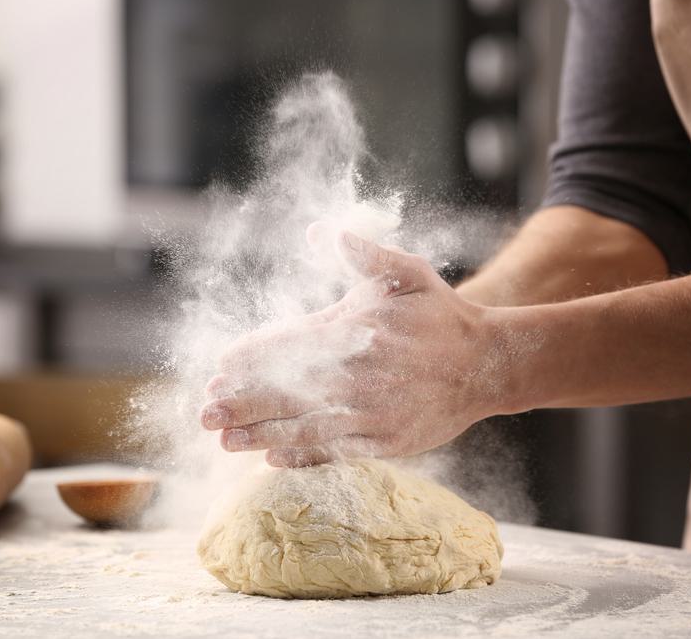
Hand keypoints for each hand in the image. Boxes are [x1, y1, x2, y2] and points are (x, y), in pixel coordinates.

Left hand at [199, 227, 502, 466]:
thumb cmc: (440, 315)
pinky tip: (271, 460)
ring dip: (258, 434)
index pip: (285, 346)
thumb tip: (319, 230)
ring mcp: (368, 414)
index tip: (220, 367)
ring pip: (301, 426)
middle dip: (239, 402)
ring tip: (224, 440)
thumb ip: (362, 252)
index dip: (249, 359)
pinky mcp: (383, 443)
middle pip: (283, 391)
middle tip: (204, 411)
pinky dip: (300, 457)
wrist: (486, 364)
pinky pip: (332, 452)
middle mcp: (353, 375)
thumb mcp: (406, 273)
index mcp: (352, 330)